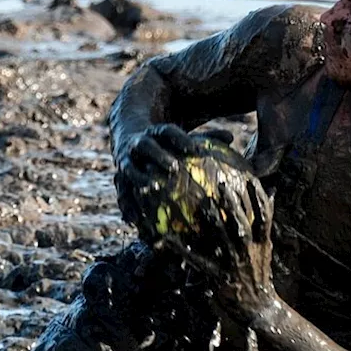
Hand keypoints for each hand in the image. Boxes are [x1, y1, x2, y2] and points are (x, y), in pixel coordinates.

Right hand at [113, 124, 233, 222]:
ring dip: (139, 178)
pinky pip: (121, 190)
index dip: (181, 139)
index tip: (195, 149)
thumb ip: (206, 138)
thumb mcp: (183, 137)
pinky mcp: (119, 177)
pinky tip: (135, 220)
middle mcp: (139, 144)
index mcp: (156, 132)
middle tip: (174, 168)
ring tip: (151, 189)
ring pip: (130, 168)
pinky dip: (126, 203)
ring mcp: (127, 160)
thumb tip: (231, 137)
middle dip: (159, 156)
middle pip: (147, 146)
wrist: (129, 137)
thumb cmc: (166, 142)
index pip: (168, 131)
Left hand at [171, 172, 276, 322]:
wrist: (258, 306)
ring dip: (214, 219)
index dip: (258, 198)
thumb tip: (272, 195)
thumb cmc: (260, 274)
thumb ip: (265, 224)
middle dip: (233, 204)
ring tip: (205, 203)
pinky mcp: (218, 275)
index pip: (263, 217)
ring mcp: (233, 262)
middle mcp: (248, 251)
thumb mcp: (267, 249)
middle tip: (222, 185)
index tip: (249, 180)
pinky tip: (168, 239)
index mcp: (262, 244)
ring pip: (223, 237)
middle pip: (241, 223)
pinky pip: (198, 259)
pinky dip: (183, 249)